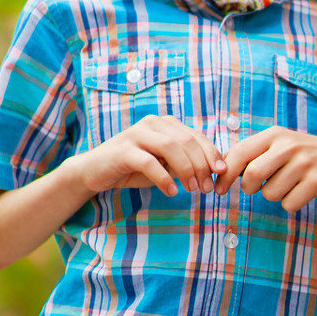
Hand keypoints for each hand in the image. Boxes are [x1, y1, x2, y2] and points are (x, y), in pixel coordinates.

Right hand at [69, 114, 226, 197]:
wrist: (94, 172)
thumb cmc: (134, 168)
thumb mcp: (164, 164)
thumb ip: (186, 162)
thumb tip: (216, 170)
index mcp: (166, 124)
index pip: (196, 136)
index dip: (212, 154)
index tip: (222, 173)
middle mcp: (153, 124)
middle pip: (187, 141)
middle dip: (202, 165)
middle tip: (207, 188)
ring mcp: (137, 134)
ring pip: (171, 148)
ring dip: (186, 170)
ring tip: (193, 189)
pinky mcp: (123, 150)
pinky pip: (149, 162)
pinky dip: (164, 178)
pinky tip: (172, 191)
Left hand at [214, 126, 316, 211]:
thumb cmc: (299, 157)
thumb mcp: (278, 146)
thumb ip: (251, 153)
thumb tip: (219, 168)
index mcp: (275, 135)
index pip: (240, 152)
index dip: (224, 174)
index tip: (218, 189)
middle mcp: (289, 145)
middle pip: (252, 175)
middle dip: (249, 188)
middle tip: (255, 189)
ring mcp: (305, 162)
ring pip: (270, 193)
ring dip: (274, 195)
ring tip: (288, 185)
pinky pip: (289, 203)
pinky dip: (291, 203)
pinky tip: (302, 192)